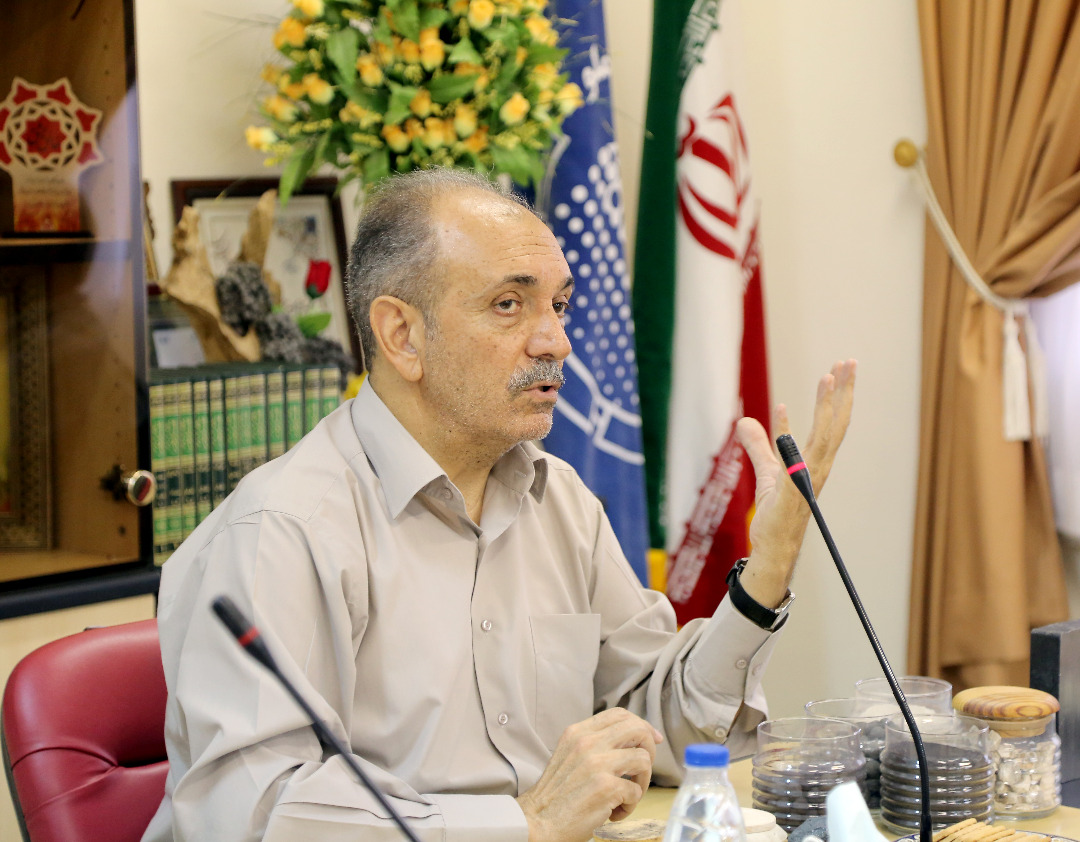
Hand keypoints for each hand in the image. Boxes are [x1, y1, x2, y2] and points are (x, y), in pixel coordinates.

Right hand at [516, 708, 662, 841]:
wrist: (537, 821)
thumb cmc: (555, 795)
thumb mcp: (568, 755)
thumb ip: (593, 744)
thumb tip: (629, 741)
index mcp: (578, 732)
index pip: (619, 714)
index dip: (641, 724)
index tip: (651, 739)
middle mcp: (587, 742)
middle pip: (637, 729)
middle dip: (649, 748)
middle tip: (642, 769)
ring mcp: (597, 763)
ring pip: (643, 759)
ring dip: (642, 782)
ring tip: (627, 796)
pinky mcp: (606, 787)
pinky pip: (636, 792)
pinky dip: (630, 805)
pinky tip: (614, 813)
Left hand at [735, 359, 856, 607]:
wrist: (773, 548)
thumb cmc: (776, 515)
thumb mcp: (766, 473)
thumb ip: (758, 446)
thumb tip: (745, 421)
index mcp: (816, 461)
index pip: (833, 423)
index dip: (837, 397)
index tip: (838, 370)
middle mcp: (818, 466)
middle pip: (837, 422)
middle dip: (844, 391)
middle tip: (849, 360)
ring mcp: (808, 476)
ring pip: (826, 434)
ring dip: (829, 404)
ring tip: (831, 374)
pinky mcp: (793, 488)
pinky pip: (795, 455)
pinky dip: (791, 432)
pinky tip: (784, 408)